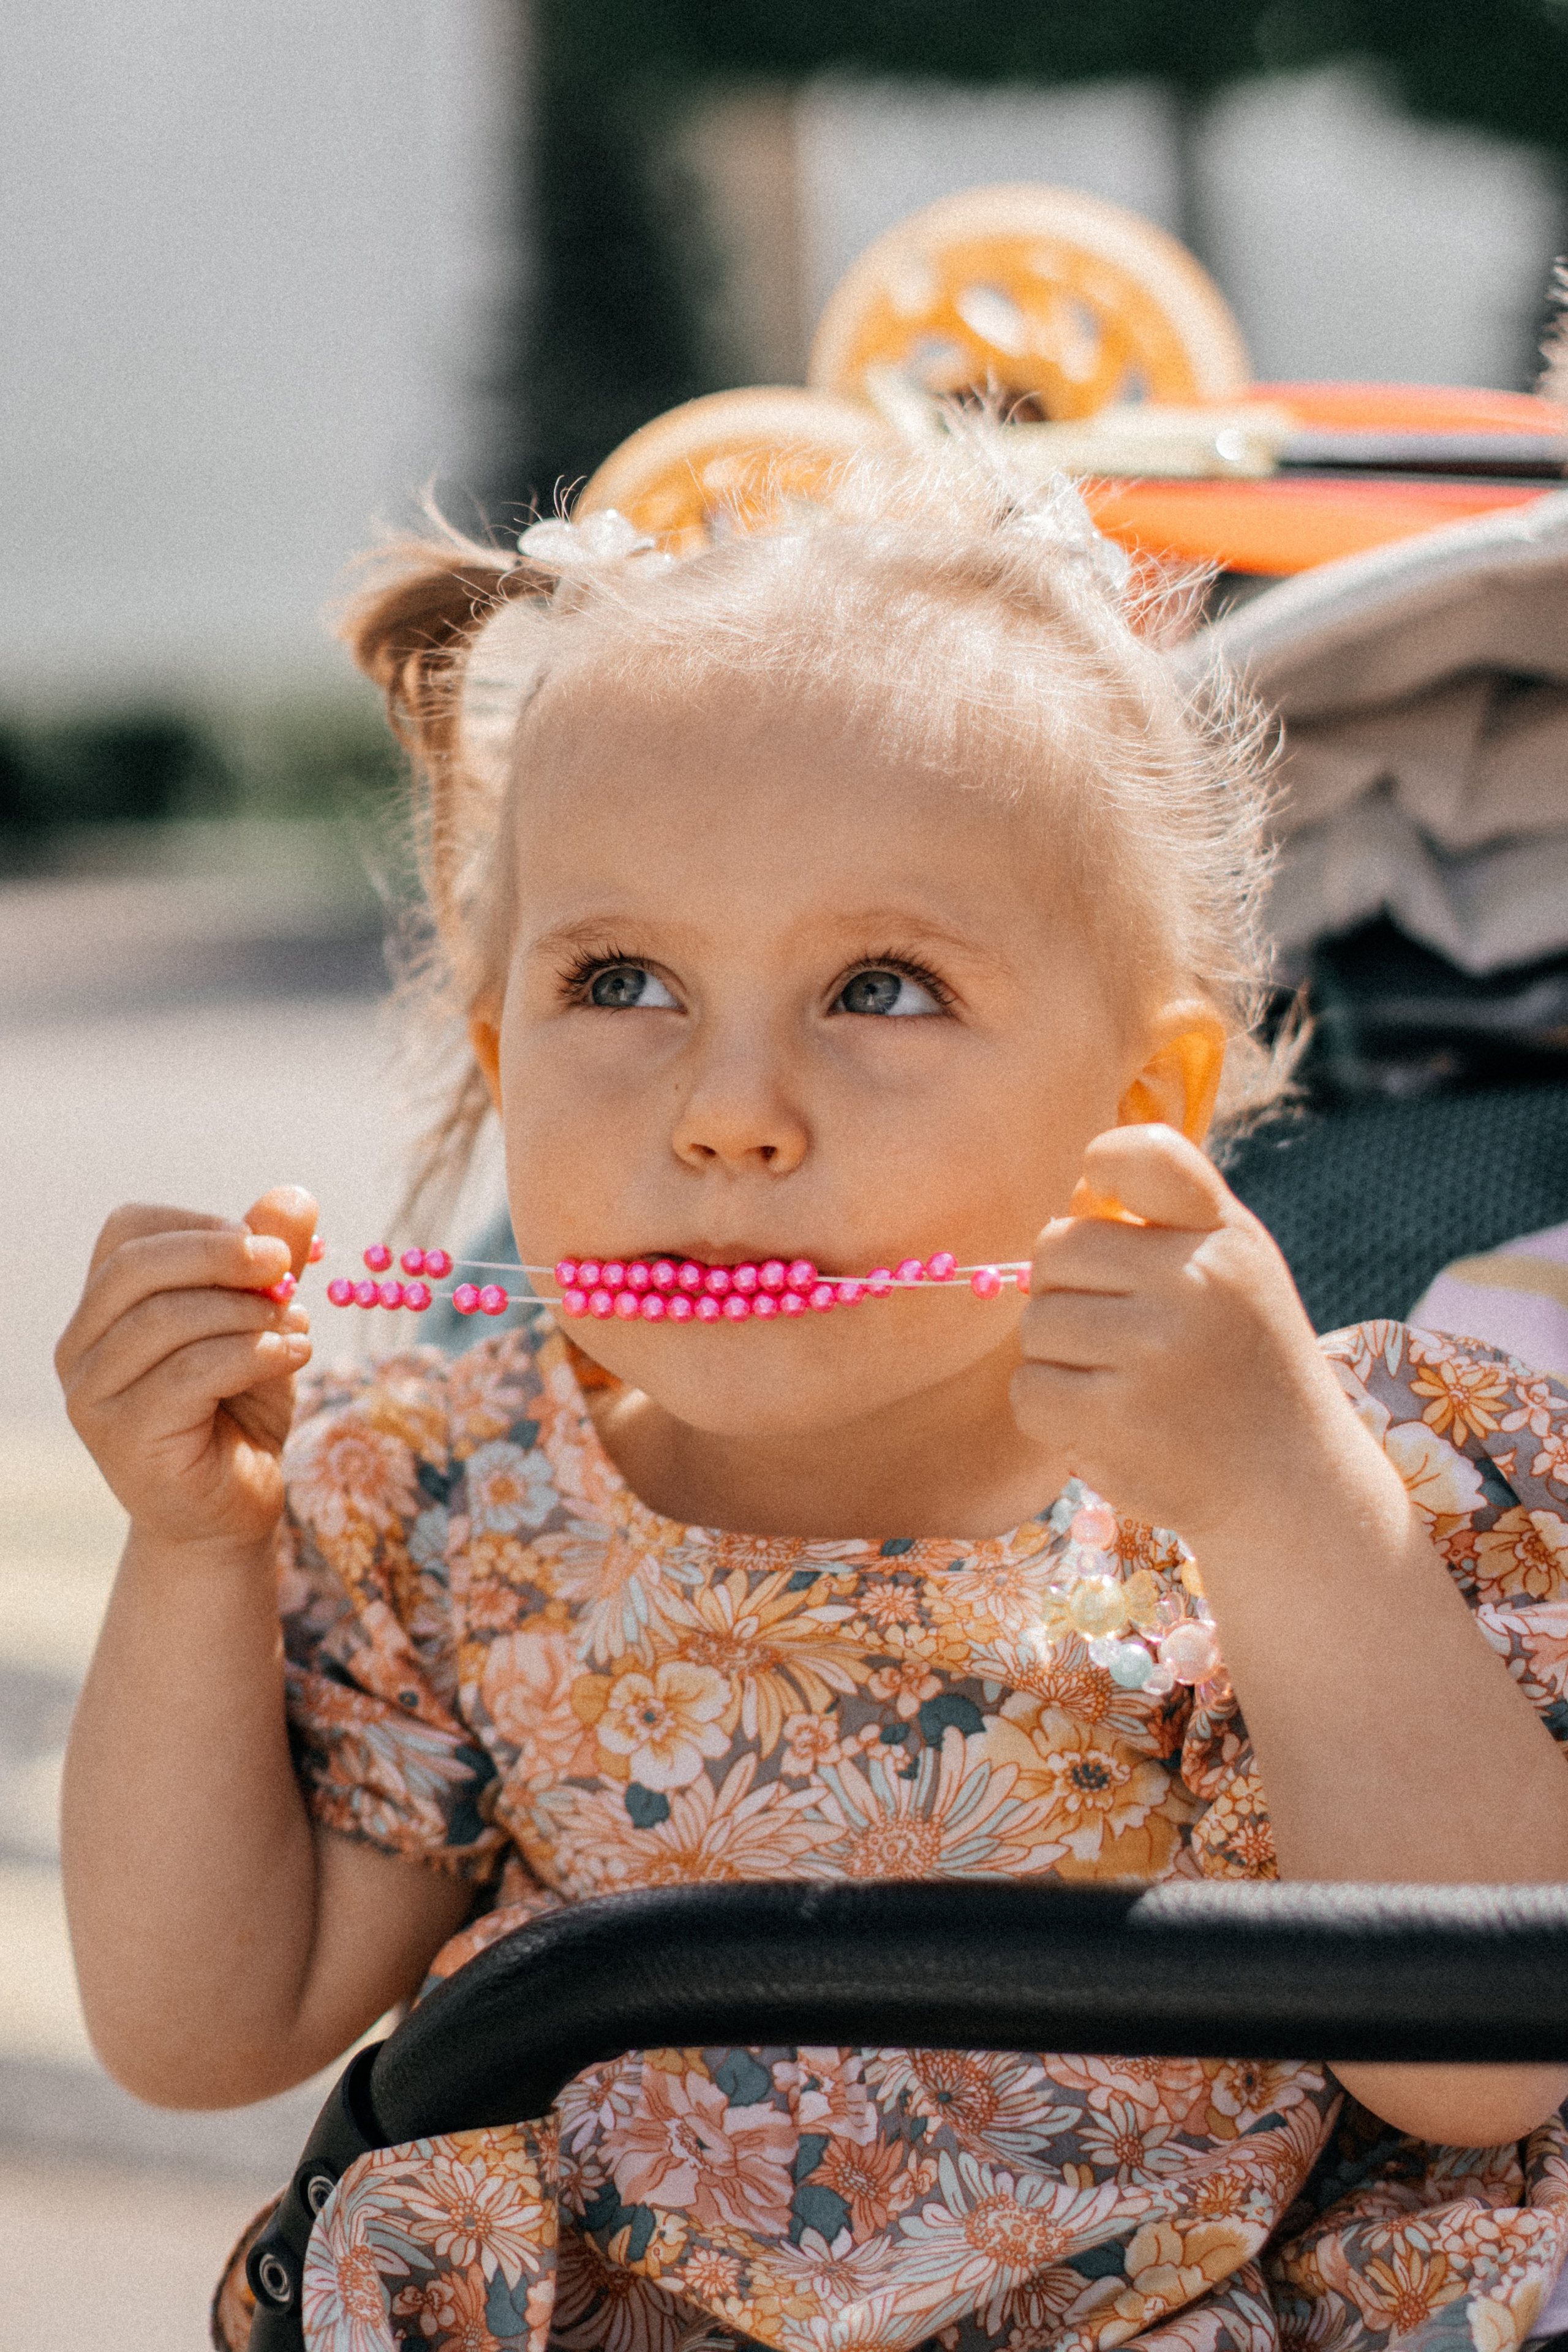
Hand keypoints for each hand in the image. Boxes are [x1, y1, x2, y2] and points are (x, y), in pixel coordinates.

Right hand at [56, 1185, 318, 1553]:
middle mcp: (79, 1347)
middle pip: (136, 1267)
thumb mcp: (260, 1322)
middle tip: (284, 1266)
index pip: (128, 1232)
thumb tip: (295, 1195)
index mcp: (103, 1307)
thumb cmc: (241, 1408)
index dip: (200, 1224)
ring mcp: (92, 1396)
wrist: (231, 1511)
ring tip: (295, 1325)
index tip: (267, 1243)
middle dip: (220, 1254)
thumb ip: (268, 1263)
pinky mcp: (123, 1437)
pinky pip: (192, 1372)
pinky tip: (294, 1354)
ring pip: (167, 1320)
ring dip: (246, 1312)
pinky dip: (255, 1353)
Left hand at [1010, 1124, 1373, 1541]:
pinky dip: (1051, 1411)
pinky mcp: (1114, 1419)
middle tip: (1116, 1332)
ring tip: (1120, 1382)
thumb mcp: (1235, 1273)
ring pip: (1035, 1324)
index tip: (1104, 1204)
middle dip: (1066, 1290)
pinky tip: (1105, 1422)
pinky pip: (1029, 1391)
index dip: (1102, 1167)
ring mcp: (1153, 1352)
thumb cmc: (1244, 1367)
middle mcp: (1193, 1283)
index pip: (1141, 1152)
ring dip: (1058, 1358)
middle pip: (1055, 1248)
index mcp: (1224, 1237)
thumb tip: (1075, 1194)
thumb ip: (1166, 1222)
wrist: (1290, 1486)